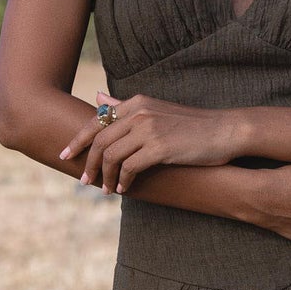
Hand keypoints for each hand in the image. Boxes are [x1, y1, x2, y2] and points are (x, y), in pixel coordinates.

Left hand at [60, 92, 244, 191]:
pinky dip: (122, 181)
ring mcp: (149, 129)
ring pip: (111, 156)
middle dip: (88, 163)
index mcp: (136, 102)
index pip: (96, 121)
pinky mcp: (159, 147)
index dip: (77, 140)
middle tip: (84, 181)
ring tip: (106, 190)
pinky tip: (124, 189)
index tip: (65, 155)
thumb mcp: (157, 110)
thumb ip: (126, 106)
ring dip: (105, 176)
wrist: (225, 131)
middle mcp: (139, 112)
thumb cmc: (192, 125)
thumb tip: (98, 99)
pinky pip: (129, 168)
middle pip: (99, 140)